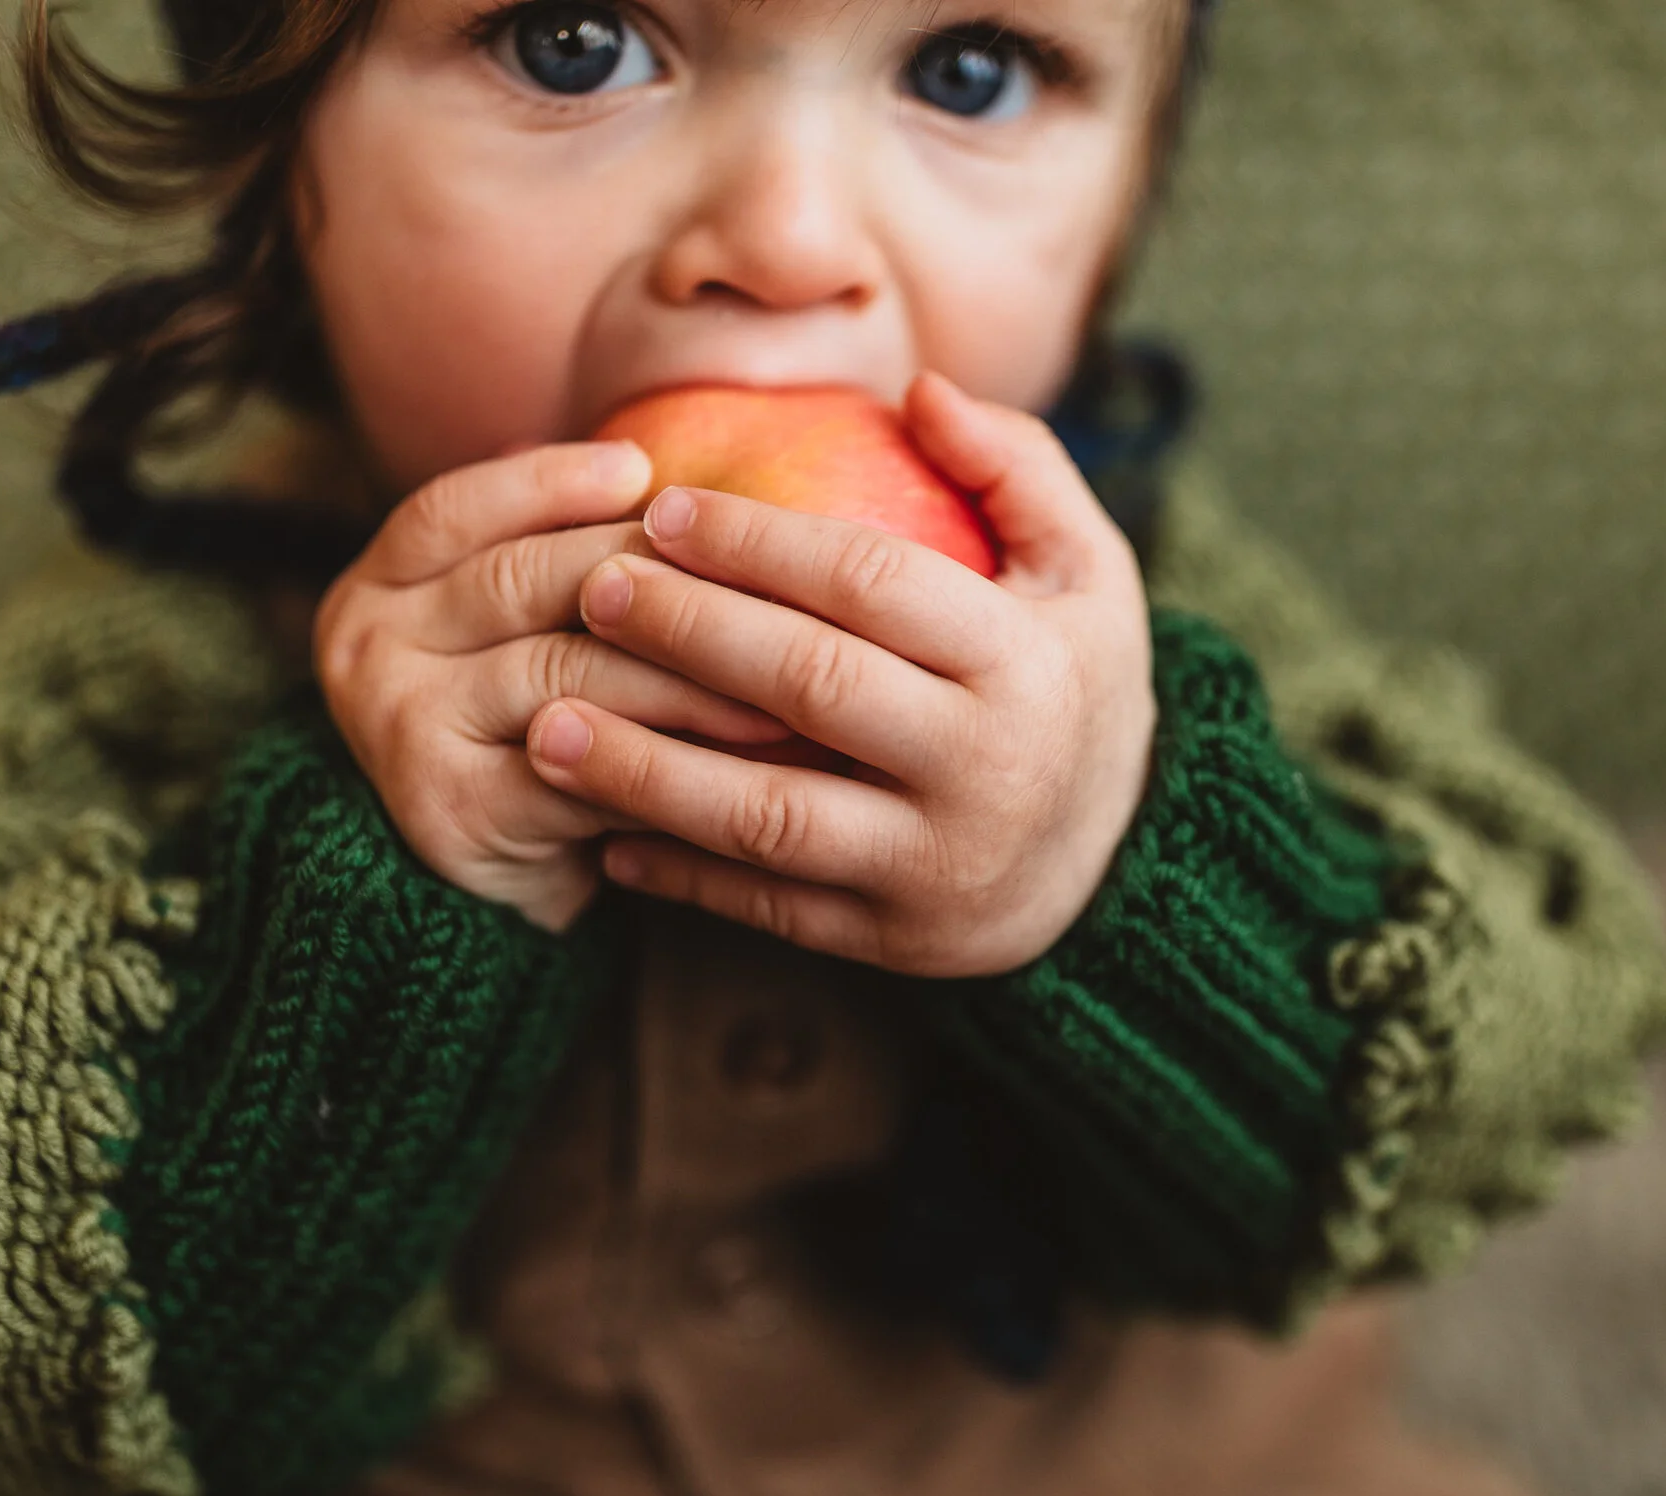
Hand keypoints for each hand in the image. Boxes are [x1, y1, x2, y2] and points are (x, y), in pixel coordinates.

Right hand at [315, 441, 789, 932]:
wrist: (488, 890)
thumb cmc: (530, 735)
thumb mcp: (528, 635)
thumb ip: (573, 565)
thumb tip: (702, 498)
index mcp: (377, 585)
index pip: (456, 508)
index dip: (548, 482)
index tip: (645, 470)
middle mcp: (368, 648)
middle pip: (524, 580)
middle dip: (654, 577)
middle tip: (766, 579)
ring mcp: (400, 729)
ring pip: (565, 669)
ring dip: (687, 672)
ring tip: (782, 678)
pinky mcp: (452, 808)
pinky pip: (581, 764)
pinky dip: (672, 757)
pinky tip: (748, 756)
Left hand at [525, 372, 1157, 977]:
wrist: (1116, 868)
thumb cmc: (1074, 685)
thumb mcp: (1087, 569)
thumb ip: (1017, 466)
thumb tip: (917, 387)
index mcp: (1023, 661)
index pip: (872, 582)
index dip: (758, 540)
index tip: (661, 508)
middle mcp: (983, 768)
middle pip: (808, 686)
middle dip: (684, 633)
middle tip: (589, 591)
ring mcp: (933, 865)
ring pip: (768, 814)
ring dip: (646, 772)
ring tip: (548, 725)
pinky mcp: (891, 939)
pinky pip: (766, 905)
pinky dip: (677, 872)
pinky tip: (599, 830)